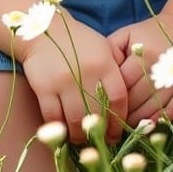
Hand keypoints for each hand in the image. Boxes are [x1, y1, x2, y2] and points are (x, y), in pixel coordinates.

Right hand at [18, 15, 127, 144]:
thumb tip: (129, 100)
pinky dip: (58, 127)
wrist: (43, 28)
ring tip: (80, 139)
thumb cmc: (77, 40)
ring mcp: (64, 81)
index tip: (116, 133)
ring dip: (79, 135)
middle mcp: (86, 73)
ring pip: (75, 120)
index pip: (118, 99)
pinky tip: (62, 130)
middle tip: (99, 142)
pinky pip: (53, 116)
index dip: (119, 121)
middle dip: (100, 133)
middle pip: (97, 114)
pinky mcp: (44, 87)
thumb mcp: (102, 47)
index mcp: (104, 64)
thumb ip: (115, 70)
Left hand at [108, 15, 172, 127]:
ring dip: (138, 121)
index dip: (111, 97)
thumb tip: (99, 73)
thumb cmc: (151, 32)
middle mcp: (160, 68)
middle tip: (110, 123)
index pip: (122, 83)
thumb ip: (111, 50)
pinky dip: (159, 121)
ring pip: (152, 108)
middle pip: (136, 98)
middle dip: (122, 112)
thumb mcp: (128, 34)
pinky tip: (148, 127)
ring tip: (125, 128)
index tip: (101, 108)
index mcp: (142, 54)